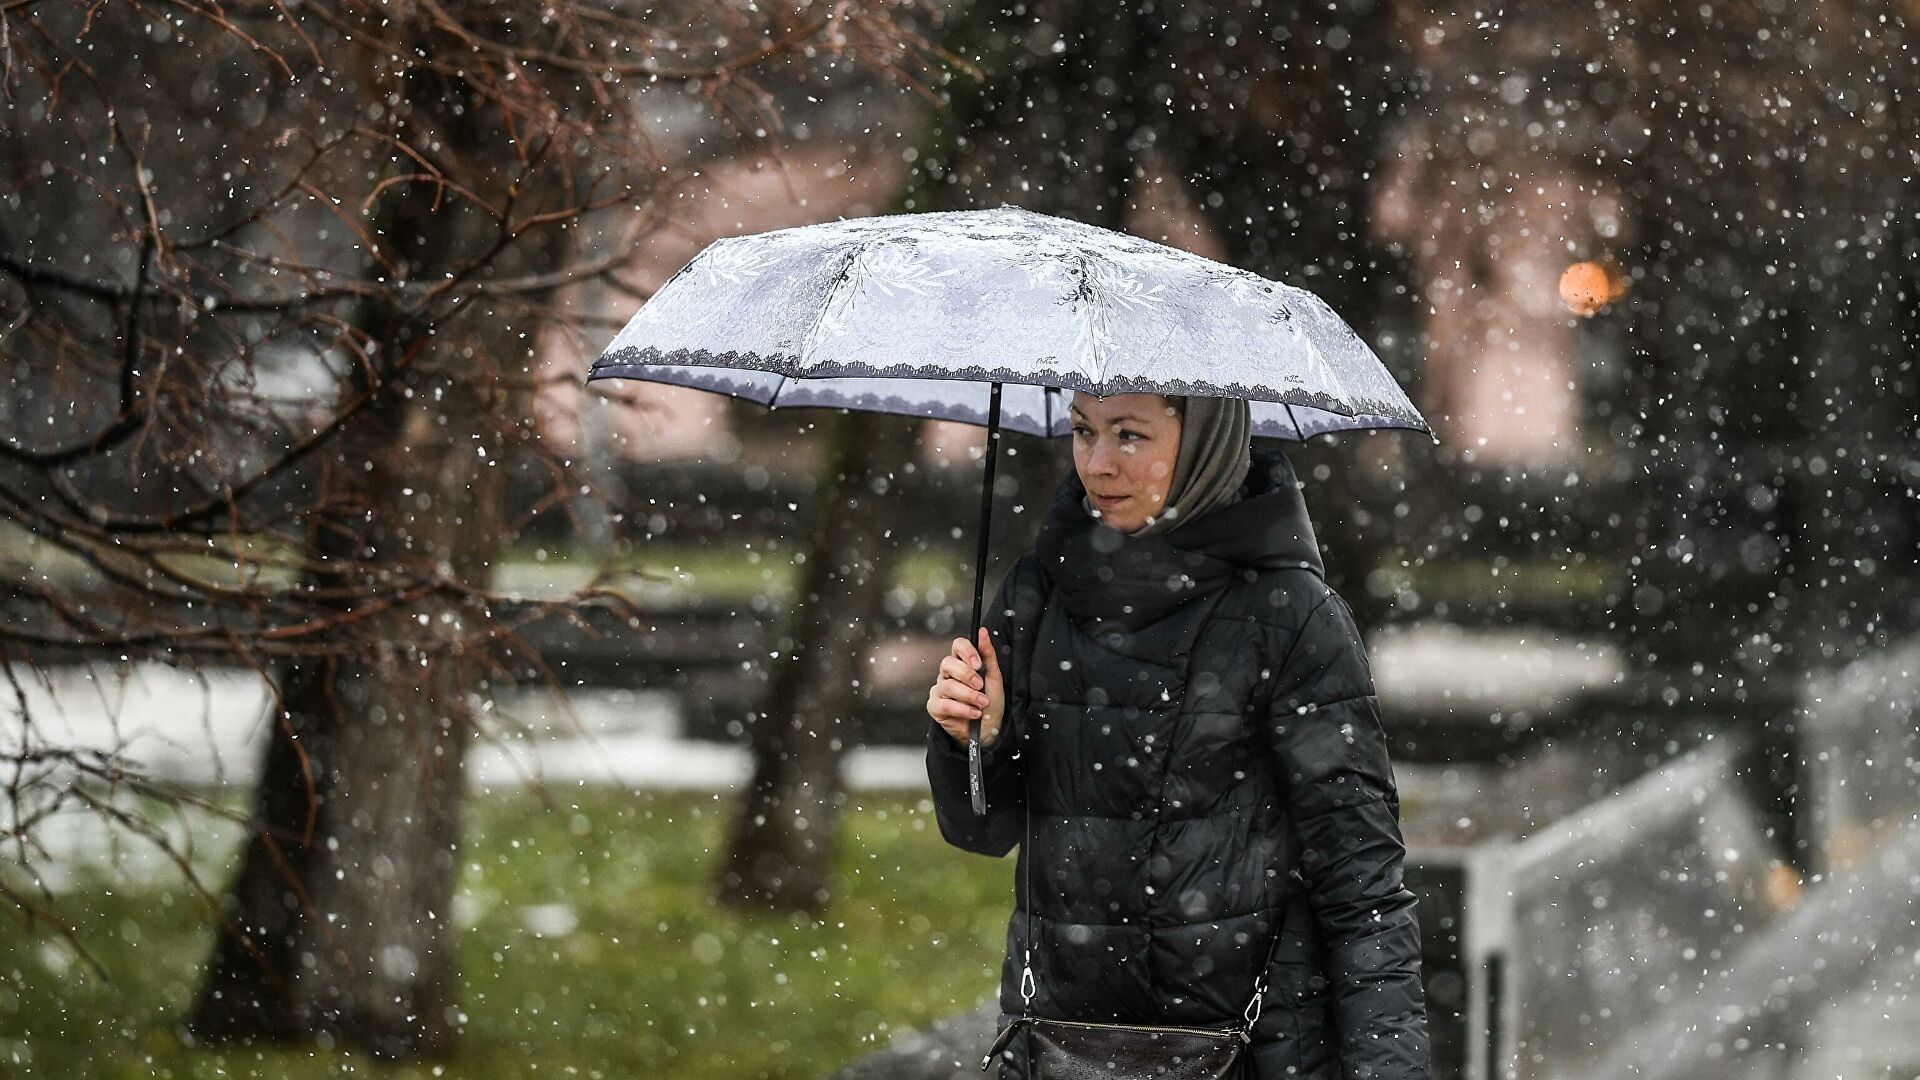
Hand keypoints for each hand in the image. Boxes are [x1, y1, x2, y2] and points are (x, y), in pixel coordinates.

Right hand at [927, 627, 1004, 747]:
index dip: (966, 652)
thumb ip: (988, 654)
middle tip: (981, 685)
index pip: (957, 645)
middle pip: (947, 663)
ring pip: (948, 686)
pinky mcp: (935, 707)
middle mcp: (947, 674)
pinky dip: (962, 709)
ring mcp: (939, 690)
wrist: (989, 730)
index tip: (978, 664)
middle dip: (967, 675)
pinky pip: (944, 704)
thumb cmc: (990, 701)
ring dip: (969, 696)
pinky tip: (974, 713)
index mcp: (961, 662)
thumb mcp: (994, 677)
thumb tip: (983, 631)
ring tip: (982, 703)